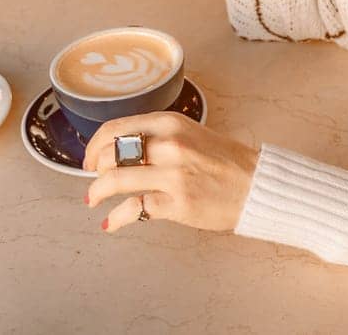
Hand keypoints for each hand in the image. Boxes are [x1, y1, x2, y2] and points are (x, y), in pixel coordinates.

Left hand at [81, 110, 259, 233]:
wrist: (257, 183)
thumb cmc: (225, 160)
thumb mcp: (190, 133)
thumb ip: (158, 137)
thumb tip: (120, 151)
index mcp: (169, 123)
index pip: (115, 128)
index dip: (95, 144)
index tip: (90, 157)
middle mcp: (168, 144)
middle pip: (110, 154)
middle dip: (94, 169)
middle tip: (93, 179)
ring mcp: (172, 174)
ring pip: (116, 180)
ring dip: (97, 192)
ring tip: (92, 199)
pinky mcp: (177, 203)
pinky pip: (135, 208)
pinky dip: (117, 218)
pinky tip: (111, 223)